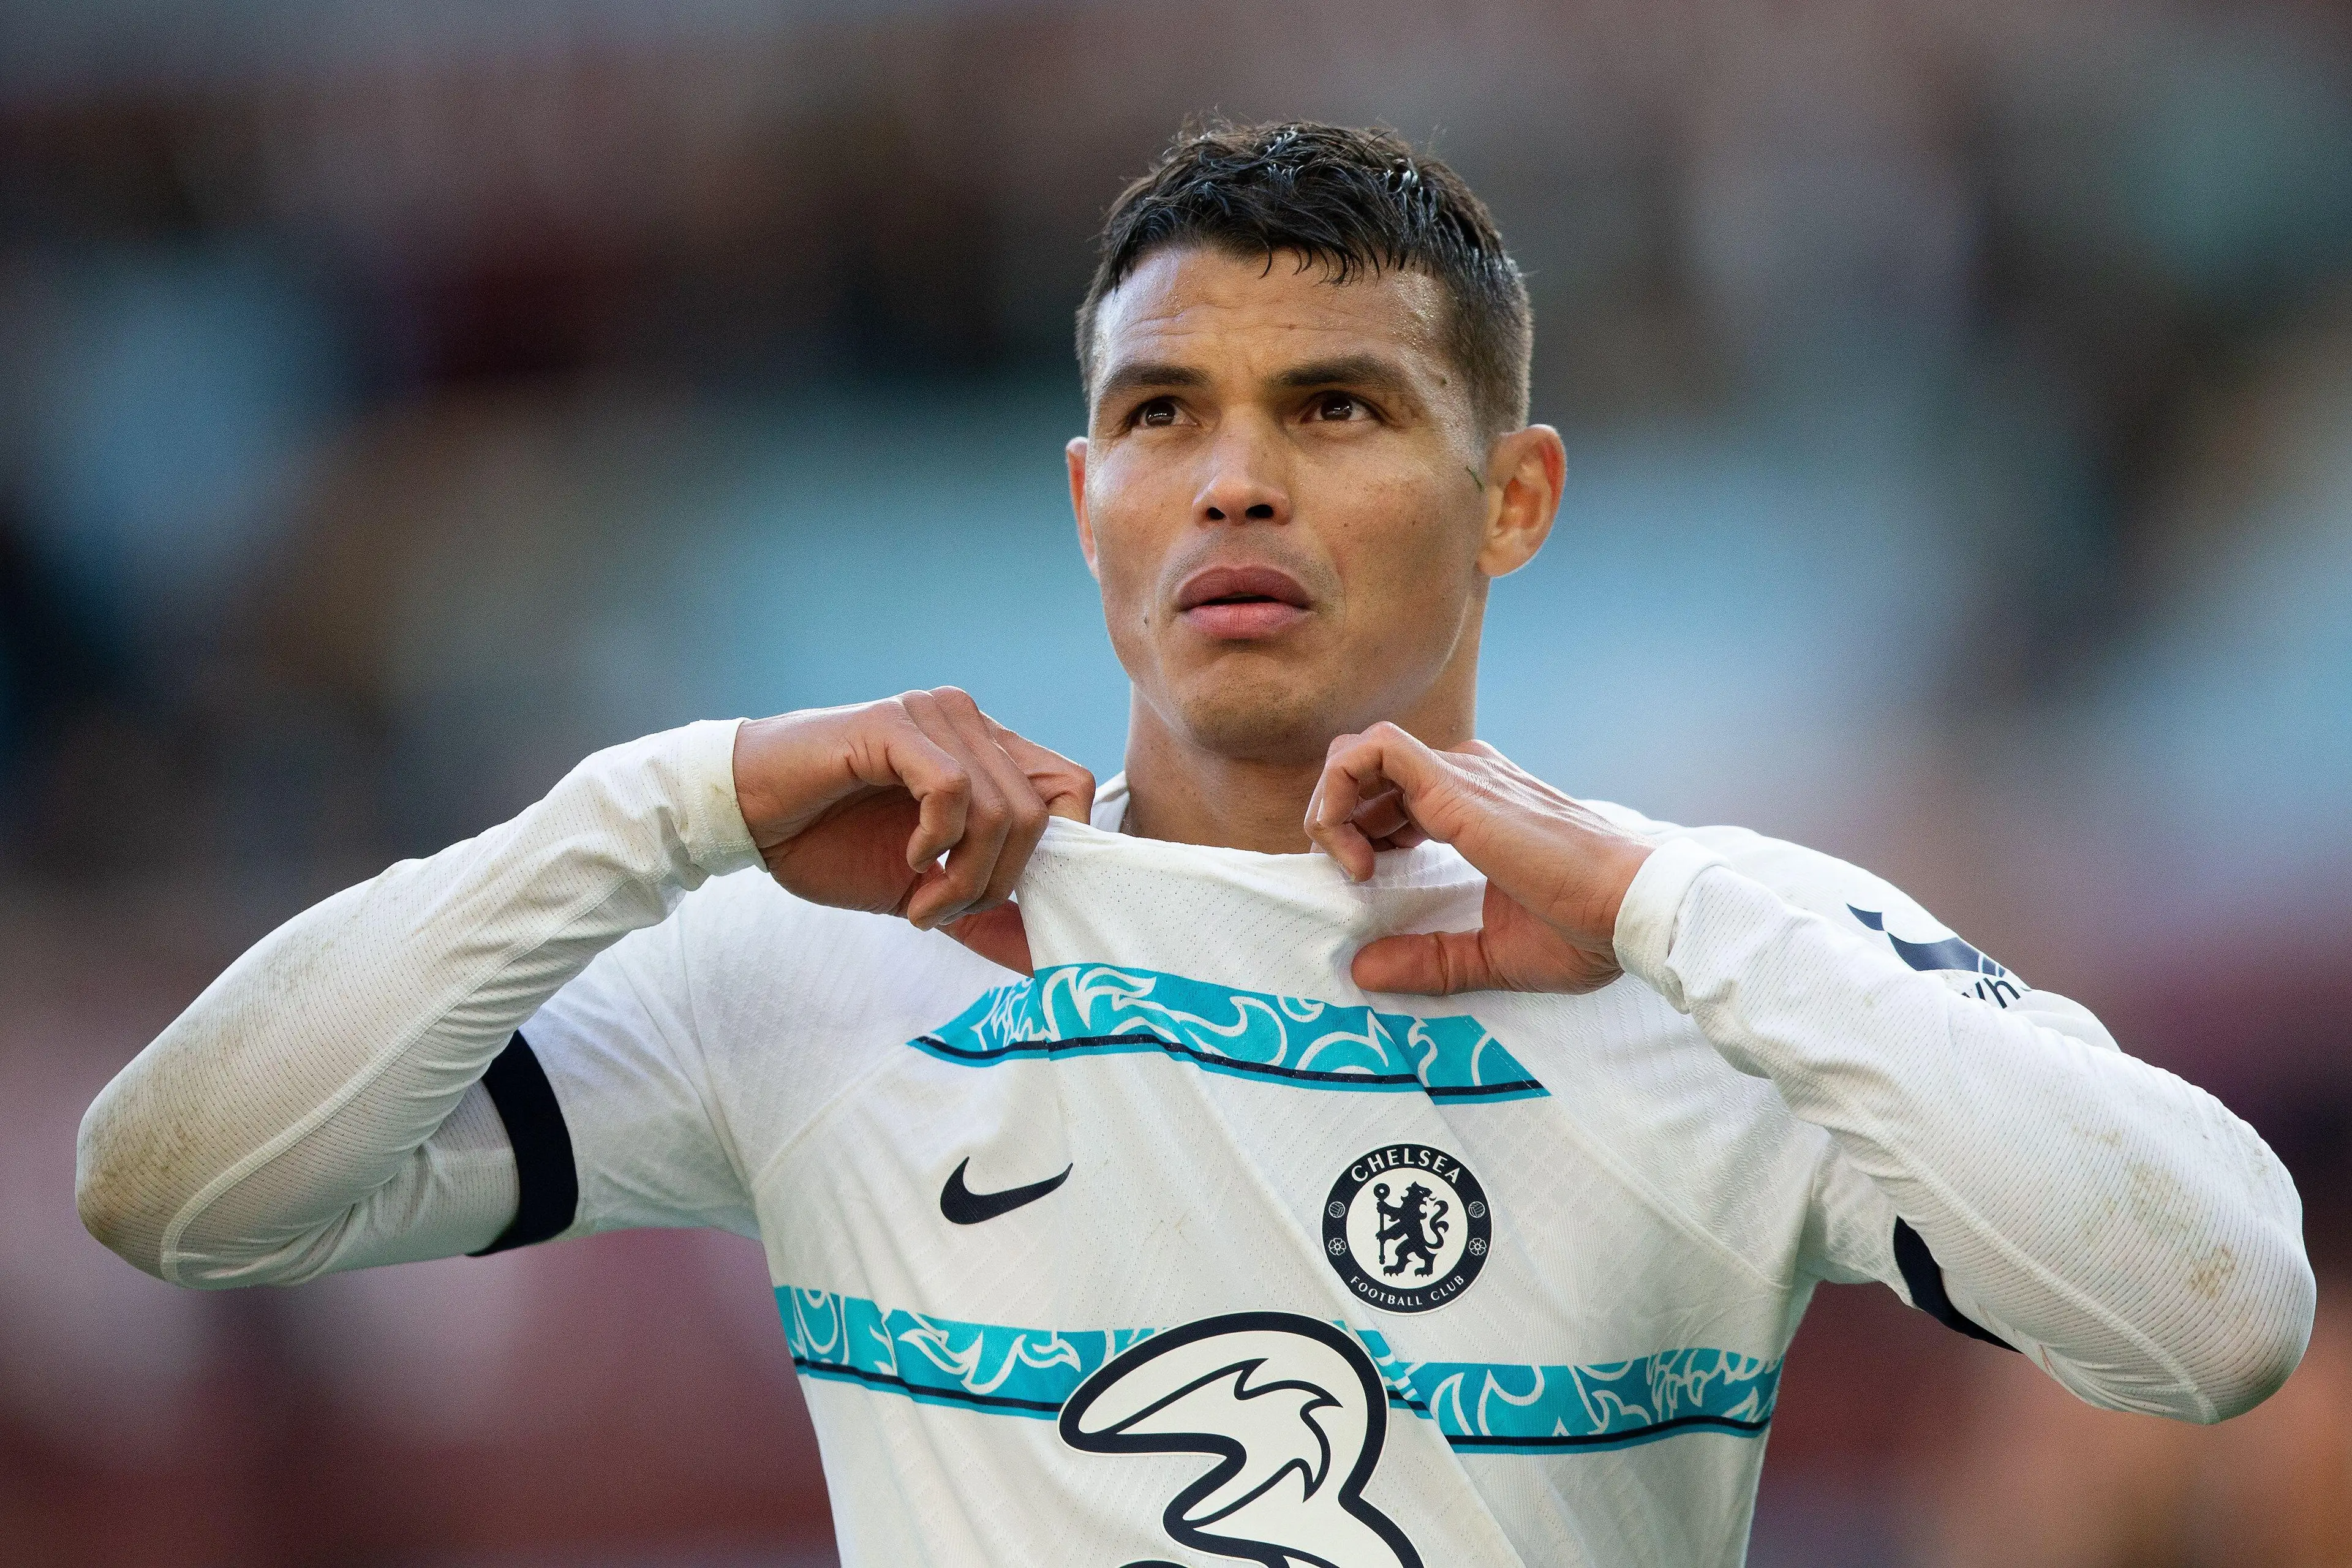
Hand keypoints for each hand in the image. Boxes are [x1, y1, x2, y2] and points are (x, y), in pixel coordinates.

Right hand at [732, 688, 1091, 972]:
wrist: (749, 818)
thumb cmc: (833, 844)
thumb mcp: (925, 893)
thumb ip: (985, 917)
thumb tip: (1045, 962)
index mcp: (986, 751)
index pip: (1070, 788)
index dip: (1058, 852)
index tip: (1004, 901)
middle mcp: (969, 722)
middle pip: (1041, 812)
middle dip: (999, 881)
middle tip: (943, 909)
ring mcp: (933, 716)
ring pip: (1002, 808)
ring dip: (966, 875)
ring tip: (921, 897)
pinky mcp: (896, 724)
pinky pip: (954, 789)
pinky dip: (938, 840)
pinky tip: (909, 859)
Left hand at [1304, 723, 1653, 994]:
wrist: (1633, 910)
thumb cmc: (1583, 931)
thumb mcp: (1488, 955)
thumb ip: (1427, 960)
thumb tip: (1361, 970)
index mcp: (1475, 804)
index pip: (1392, 787)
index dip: (1360, 828)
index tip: (1368, 882)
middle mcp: (1465, 776)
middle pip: (1367, 765)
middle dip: (1338, 816)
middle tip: (1353, 875)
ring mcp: (1460, 774)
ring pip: (1359, 750)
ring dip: (1332, 806)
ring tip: (1353, 867)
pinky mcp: (1455, 784)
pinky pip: (1370, 750)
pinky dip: (1338, 793)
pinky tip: (1357, 857)